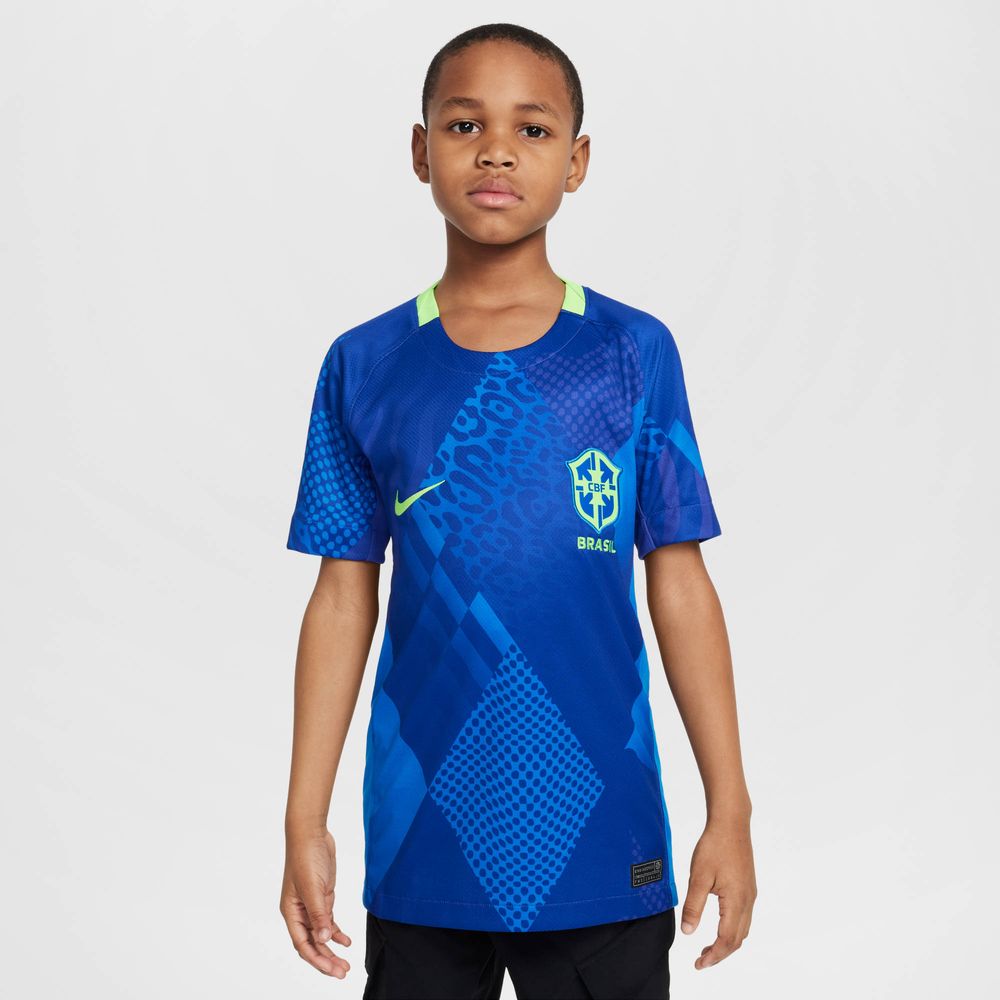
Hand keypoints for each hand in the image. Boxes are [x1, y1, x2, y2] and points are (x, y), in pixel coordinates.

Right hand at [279, 827, 352, 978]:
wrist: (311, 834)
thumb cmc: (305, 857)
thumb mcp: (313, 886)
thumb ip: (319, 914)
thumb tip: (324, 939)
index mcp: (291, 912)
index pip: (303, 944)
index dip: (317, 959)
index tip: (332, 970)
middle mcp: (299, 912)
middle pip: (313, 943)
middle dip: (326, 959)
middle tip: (343, 972)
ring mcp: (311, 905)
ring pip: (321, 934)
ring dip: (332, 949)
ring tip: (345, 963)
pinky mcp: (322, 896)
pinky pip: (328, 920)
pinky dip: (336, 932)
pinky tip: (346, 941)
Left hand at [680, 816, 756, 969]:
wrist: (731, 824)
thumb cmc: (714, 846)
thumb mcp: (698, 877)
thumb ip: (693, 906)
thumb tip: (688, 932)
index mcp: (736, 901)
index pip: (726, 940)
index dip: (713, 956)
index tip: (699, 964)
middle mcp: (748, 901)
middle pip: (737, 939)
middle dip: (720, 954)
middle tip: (701, 961)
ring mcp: (750, 894)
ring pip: (742, 930)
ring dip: (727, 943)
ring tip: (708, 948)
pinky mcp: (748, 887)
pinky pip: (743, 917)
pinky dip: (732, 930)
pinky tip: (719, 926)